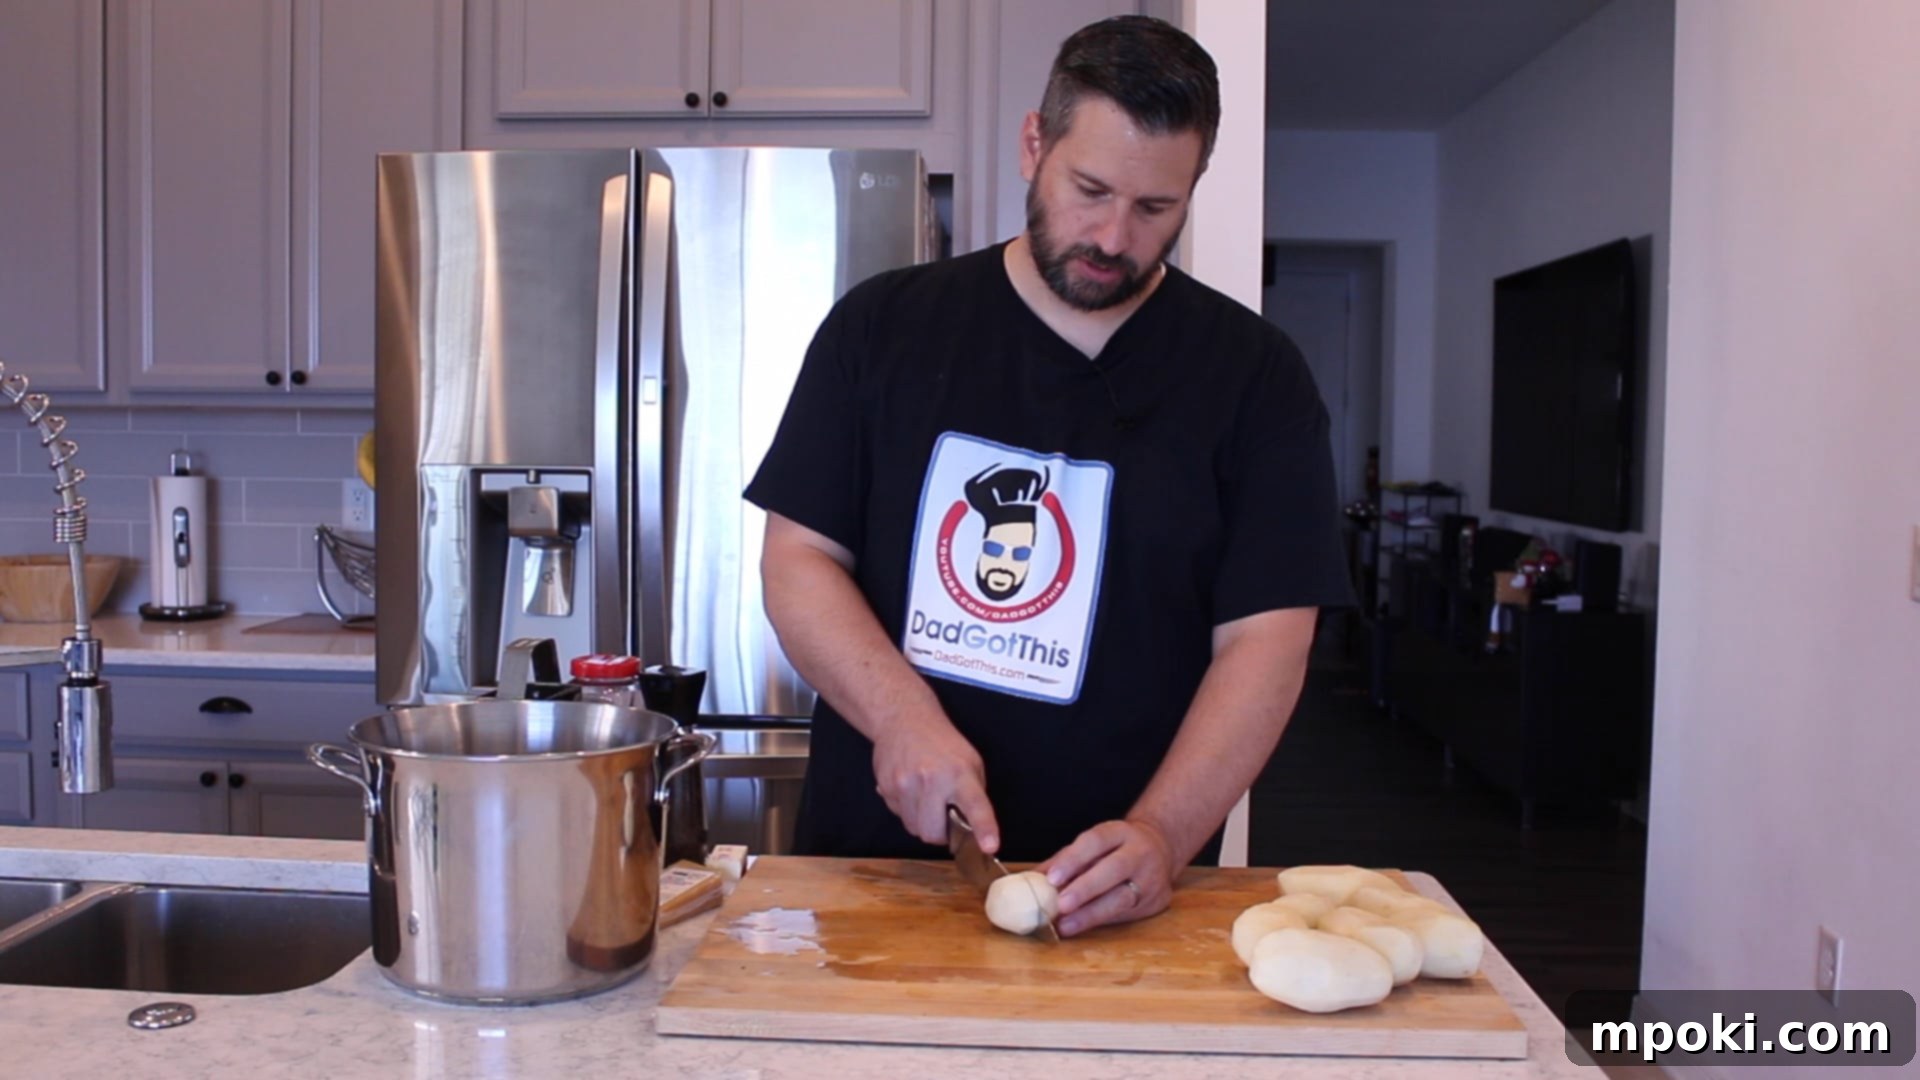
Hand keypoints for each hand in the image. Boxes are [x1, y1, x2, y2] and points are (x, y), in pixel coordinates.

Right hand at [869, 715, 998, 851]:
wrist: (903, 719)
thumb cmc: (942, 742)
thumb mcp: (970, 762)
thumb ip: (973, 795)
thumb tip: (973, 828)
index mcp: (960, 773)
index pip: (975, 806)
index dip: (984, 829)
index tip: (989, 846)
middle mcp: (932, 780)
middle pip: (933, 834)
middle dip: (940, 833)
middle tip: (944, 815)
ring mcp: (905, 784)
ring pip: (914, 829)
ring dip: (922, 822)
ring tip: (926, 798)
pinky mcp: (886, 787)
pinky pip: (899, 816)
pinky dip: (907, 810)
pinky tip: (910, 789)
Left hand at [1039, 818, 1176, 936]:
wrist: (1161, 849)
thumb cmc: (1115, 849)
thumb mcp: (1094, 845)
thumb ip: (1064, 860)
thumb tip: (1031, 880)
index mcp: (1120, 832)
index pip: (1096, 842)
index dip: (1073, 860)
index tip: (1051, 878)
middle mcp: (1140, 852)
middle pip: (1114, 869)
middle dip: (1085, 889)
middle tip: (1060, 905)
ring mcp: (1152, 878)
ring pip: (1123, 897)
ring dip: (1091, 913)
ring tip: (1066, 925)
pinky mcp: (1157, 901)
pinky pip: (1127, 914)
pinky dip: (1102, 921)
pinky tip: (1083, 927)